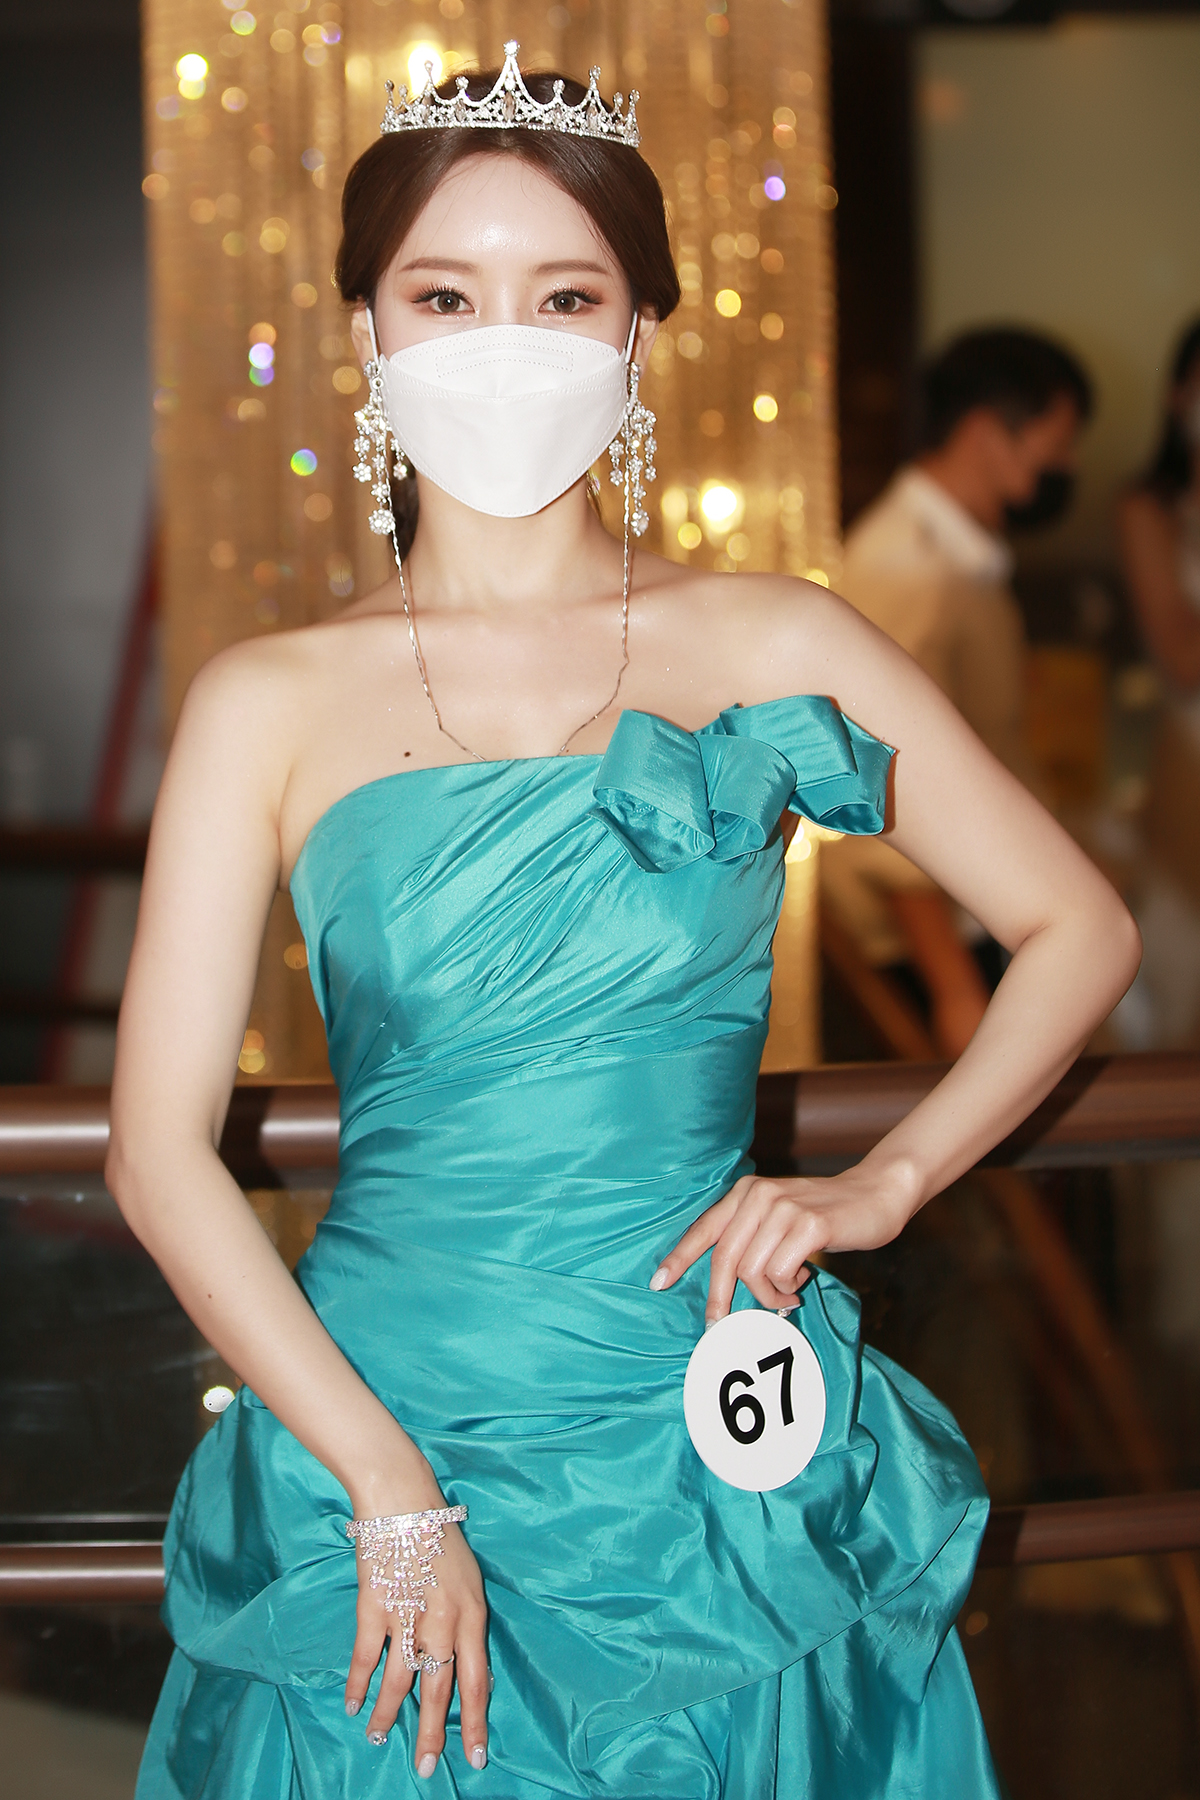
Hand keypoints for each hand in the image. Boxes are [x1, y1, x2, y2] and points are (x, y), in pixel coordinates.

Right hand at [345, 1489, 489, 1778]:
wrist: (404, 1498)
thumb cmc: (440, 1538)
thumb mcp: (469, 1581)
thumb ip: (468, 1625)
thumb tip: (468, 1670)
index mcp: (473, 1614)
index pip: (478, 1681)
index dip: (476, 1723)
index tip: (476, 1758)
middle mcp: (445, 1619)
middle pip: (440, 1689)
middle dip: (433, 1734)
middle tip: (426, 1768)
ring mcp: (408, 1614)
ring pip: (400, 1680)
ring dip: (387, 1716)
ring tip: (378, 1741)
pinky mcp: (375, 1605)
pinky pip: (366, 1656)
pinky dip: (359, 1684)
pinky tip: (353, 1706)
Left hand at [649, 1164, 919, 1323]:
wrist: (875, 1194)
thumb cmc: (824, 1214)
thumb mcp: (780, 1218)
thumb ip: (752, 1239)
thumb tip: (726, 1284)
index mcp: (747, 1193)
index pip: (705, 1228)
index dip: (679, 1257)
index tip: (658, 1283)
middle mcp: (760, 1195)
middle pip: (725, 1258)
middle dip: (720, 1297)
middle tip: (722, 1324)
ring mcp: (785, 1208)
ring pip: (754, 1271)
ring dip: (769, 1293)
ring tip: (788, 1291)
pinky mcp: (811, 1224)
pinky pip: (782, 1271)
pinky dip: (788, 1286)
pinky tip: (804, 1278)